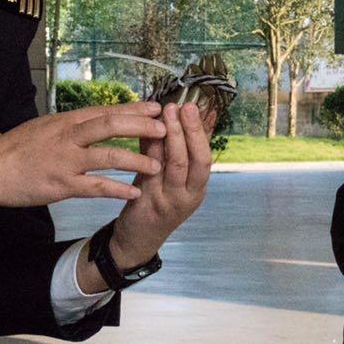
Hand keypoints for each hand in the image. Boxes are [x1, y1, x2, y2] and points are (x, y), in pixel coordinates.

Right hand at [0, 101, 166, 212]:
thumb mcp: (44, 127)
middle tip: (164, 129)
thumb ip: (70, 125)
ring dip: (135, 160)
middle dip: (140, 126)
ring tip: (157, 165)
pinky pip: (95, 187)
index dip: (132, 109)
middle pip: (110, 125)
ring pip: (107, 157)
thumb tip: (94, 118)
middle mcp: (68, 137)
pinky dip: (117, 189)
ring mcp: (65, 161)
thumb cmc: (16, 149)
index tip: (155, 107)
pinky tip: (134, 193)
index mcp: (66, 121)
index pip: (105, 110)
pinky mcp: (61, 185)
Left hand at [108, 101, 213, 266]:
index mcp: (197, 187)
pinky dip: (148, 151)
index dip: (199, 132)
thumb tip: (195, 113)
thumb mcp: (175, 176)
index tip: (192, 107)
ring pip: (173, 166)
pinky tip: (143, 134)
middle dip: (187, 132)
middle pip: (193, 161)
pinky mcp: (147, 204)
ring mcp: (168, 201)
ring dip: (169, 138)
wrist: (138, 238)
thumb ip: (183, 148)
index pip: (205, 157)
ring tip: (163, 115)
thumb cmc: (158, 200)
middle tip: (179, 106)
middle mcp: (187, 196)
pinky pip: (149, 172)